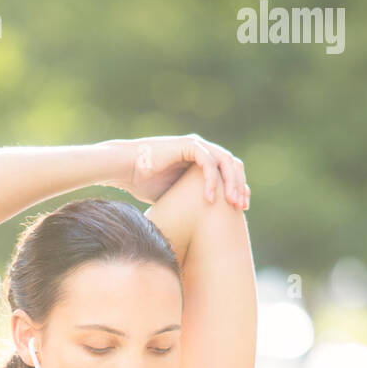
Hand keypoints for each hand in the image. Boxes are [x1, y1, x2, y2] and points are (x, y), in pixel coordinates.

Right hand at [111, 134, 249, 209]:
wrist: (125, 169)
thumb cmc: (144, 184)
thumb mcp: (176, 196)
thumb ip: (192, 199)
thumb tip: (202, 222)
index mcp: (202, 159)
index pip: (229, 171)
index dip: (238, 188)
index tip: (241, 209)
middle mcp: (202, 149)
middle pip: (233, 165)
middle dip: (239, 187)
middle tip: (241, 207)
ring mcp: (197, 145)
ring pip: (225, 162)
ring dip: (231, 183)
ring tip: (232, 203)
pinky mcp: (189, 145)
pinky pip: (208, 162)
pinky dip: (212, 180)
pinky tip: (210, 198)